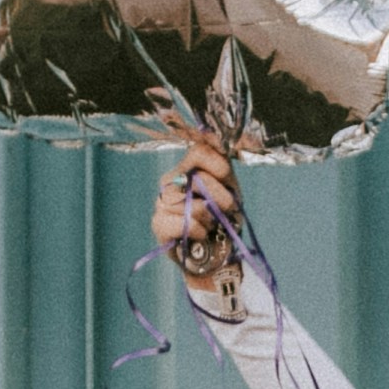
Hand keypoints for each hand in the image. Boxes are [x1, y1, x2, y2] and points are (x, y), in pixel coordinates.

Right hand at [150, 138, 242, 291]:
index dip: (217, 163)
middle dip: (221, 197)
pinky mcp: (158, 224)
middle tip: (227, 210)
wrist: (217, 252)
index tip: (227, 176)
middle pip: (199, 178)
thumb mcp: (229, 187)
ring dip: (211, 219)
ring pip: (194, 204)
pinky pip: (185, 223)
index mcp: (187, 168)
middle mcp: (170, 180)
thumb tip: (212, 135)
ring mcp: (161, 201)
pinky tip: (201, 235)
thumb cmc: (223, 218)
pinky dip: (200, 231)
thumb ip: (221, 162)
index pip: (199, 151)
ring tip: (210, 225)